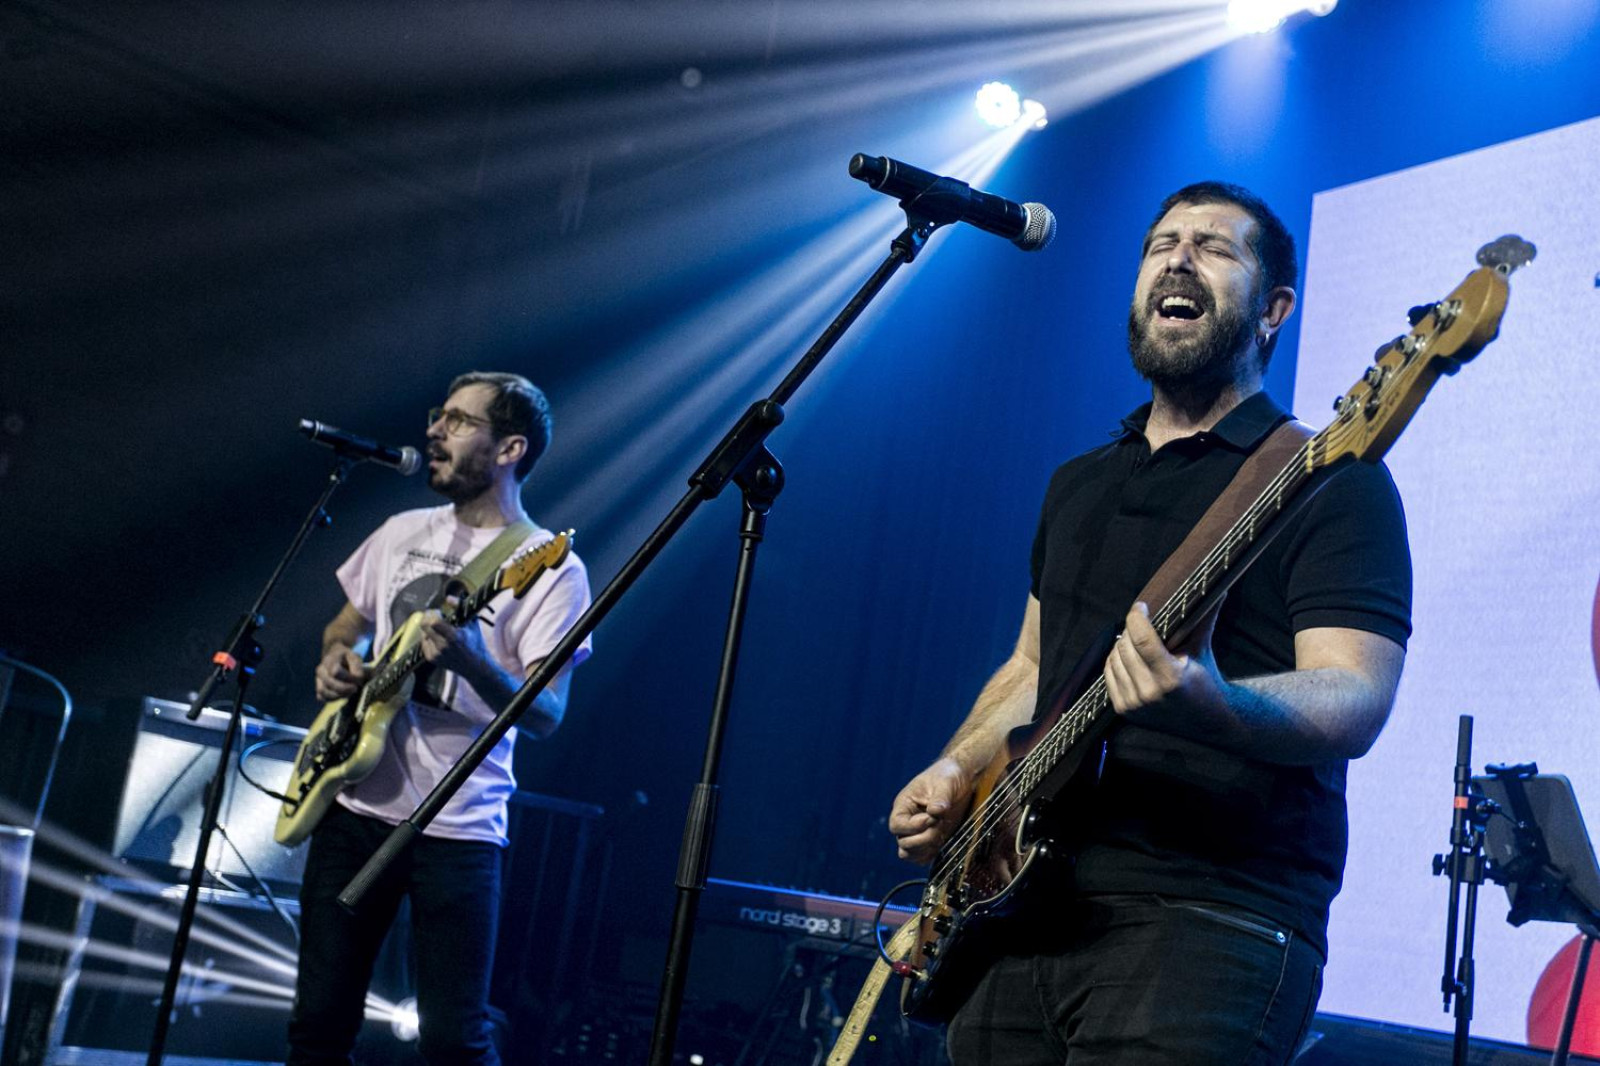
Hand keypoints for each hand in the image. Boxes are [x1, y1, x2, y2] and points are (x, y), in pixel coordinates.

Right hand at [315, 646, 368, 701]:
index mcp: (331, 659)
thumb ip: (358, 668)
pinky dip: (333, 699)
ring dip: (339, 695)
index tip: (359, 679)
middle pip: (329, 683)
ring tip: (350, 692)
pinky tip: (342, 695)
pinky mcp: (318, 688)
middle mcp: (321, 669)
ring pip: (323, 691)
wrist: (339, 662)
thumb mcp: (356, 659)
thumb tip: (358, 679)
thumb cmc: (349, 661)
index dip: (349, 678)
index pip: (336, 671)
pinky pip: (322, 697)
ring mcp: (318, 679)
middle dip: (345, 689)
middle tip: (355, 688)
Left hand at [417, 608, 490, 678]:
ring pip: (423, 633)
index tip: (438, 611)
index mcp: (454, 637)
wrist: (475, 666)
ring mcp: (436, 654)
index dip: (432, 613)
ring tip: (440, 630)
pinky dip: (429, 637)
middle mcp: (443, 646)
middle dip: (427, 617)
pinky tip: (439, 639)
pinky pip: (424, 642)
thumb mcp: (473, 622)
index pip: (433, 622)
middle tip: (434, 615)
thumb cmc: (475, 642)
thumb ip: (461, 607)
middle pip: (424, 626)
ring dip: (429, 628)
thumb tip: (448, 598)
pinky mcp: (431, 658)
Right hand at [889, 757, 973, 864]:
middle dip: (923, 838)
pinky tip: (943, 840)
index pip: (897, 825)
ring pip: (910, 853)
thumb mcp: (946, 782)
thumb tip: (935, 812)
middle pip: (903, 843)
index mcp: (904, 805)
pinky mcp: (931, 839)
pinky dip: (931, 854)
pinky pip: (922, 857)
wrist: (962, 779)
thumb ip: (940, 797)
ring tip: (941, 833)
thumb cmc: (948, 776)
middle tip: (940, 825)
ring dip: (926, 848)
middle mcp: (907, 821)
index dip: (914, 826)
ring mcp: (918, 832)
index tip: (933, 818)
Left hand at [1103, 601, 1224, 722]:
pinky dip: (1115, 660)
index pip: (1142, 640)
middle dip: (1131, 630)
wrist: (1208, 720)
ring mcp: (1135, 704)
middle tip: (1141, 623)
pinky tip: (1129, 656)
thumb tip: (1218, 588)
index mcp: (1171, 678)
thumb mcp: (1203, 648)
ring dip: (1122, 644)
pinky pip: (1109, 674)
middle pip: (1125, 647)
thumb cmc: (1205, 678)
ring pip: (1114, 659)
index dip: (1137, 618)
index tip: (1141, 607)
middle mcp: (1150, 693)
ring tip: (1137, 640)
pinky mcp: (1125, 710)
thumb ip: (1206, 617)